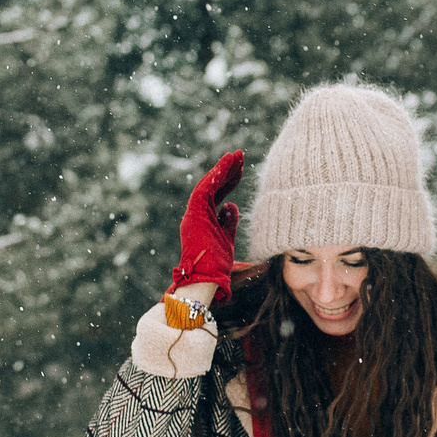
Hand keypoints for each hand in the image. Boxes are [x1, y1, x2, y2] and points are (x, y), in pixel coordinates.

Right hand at [169, 151, 245, 302]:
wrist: (207, 281)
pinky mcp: (194, 215)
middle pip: (213, 187)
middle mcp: (197, 215)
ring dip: (222, 168)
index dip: (229, 181)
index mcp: (205, 221)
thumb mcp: (228, 240)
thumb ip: (229, 223)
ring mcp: (194, 214)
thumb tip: (232, 205)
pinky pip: (204, 189)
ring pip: (208, 184)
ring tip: (236, 155)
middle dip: (227, 170)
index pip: (217, 196)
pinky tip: (226, 165)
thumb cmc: (217, 268)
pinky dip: (215, 176)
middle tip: (240, 155)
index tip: (242, 169)